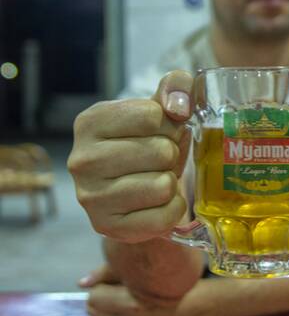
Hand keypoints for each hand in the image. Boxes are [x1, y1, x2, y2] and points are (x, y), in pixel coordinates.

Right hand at [67, 71, 192, 242]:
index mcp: (90, 122)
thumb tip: (180, 104)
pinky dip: (173, 209)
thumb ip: (174, 88)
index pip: (152, 115)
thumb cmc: (147, 145)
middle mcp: (82, 160)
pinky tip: (157, 203)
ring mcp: (91, 197)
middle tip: (159, 161)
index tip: (160, 132)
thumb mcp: (158, 109)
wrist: (134, 195)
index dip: (169, 124)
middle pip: (160, 151)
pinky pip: (165, 216)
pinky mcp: (108, 227)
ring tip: (156, 179)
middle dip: (171, 155)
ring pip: (163, 185)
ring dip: (171, 182)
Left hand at [80, 265, 210, 315]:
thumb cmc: (168, 280)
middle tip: (121, 286)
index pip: (94, 295)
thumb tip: (80, 283)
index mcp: (133, 305)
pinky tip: (131, 309)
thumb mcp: (141, 270)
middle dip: (102, 295)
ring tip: (127, 297)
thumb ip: (107, 272)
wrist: (193, 307)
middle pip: (92, 308)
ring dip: (107, 307)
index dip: (104, 283)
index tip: (118, 277)